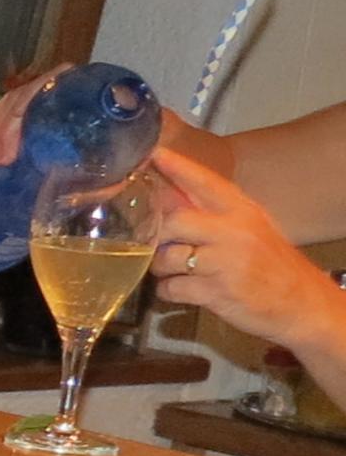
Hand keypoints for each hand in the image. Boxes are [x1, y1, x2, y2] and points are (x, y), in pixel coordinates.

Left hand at [150, 152, 345, 361]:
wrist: (301, 302)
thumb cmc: (270, 264)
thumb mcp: (251, 228)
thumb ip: (214, 214)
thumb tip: (168, 201)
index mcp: (242, 210)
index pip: (204, 181)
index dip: (177, 166)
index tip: (154, 153)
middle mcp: (234, 231)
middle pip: (174, 221)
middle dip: (157, 236)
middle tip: (160, 245)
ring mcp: (225, 262)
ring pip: (166, 257)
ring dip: (161, 268)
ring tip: (175, 271)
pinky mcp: (216, 292)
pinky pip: (171, 288)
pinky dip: (169, 291)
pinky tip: (182, 290)